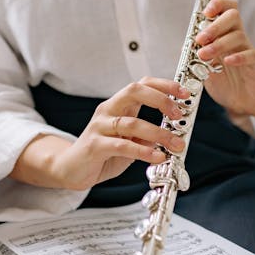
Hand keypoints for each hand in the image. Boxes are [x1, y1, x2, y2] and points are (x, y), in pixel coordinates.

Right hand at [12, 77, 189, 191]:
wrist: (71, 170)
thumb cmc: (102, 153)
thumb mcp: (130, 143)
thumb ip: (146, 137)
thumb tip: (171, 135)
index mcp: (118, 106)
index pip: (141, 85)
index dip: (164, 85)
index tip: (184, 93)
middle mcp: (107, 110)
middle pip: (134, 91)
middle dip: (160, 100)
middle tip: (178, 114)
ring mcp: (99, 127)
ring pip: (131, 122)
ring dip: (158, 132)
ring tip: (175, 144)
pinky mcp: (94, 145)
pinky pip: (122, 145)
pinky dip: (142, 151)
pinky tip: (156, 156)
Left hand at [195, 0, 254, 116]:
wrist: (245, 102)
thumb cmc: (226, 82)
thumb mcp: (206, 68)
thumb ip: (197, 56)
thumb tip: (185, 46)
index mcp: (225, 34)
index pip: (226, 9)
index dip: (217, 4)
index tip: (205, 12)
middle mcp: (237, 38)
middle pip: (233, 16)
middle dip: (214, 25)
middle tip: (200, 39)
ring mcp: (247, 50)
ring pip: (238, 36)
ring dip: (218, 44)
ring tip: (204, 55)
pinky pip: (250, 55)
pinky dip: (237, 56)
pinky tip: (227, 62)